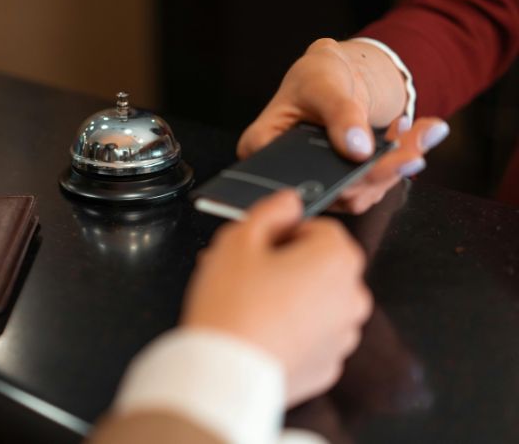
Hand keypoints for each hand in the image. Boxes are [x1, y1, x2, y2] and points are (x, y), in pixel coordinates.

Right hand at [182, 190, 371, 406]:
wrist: (224, 373)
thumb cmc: (232, 308)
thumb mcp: (238, 239)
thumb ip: (270, 210)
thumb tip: (289, 202)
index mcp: (337, 259)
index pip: (318, 227)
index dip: (283, 231)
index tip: (258, 244)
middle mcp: (351, 297)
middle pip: (318, 265)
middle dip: (283, 264)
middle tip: (244, 272)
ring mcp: (342, 336)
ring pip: (315, 301)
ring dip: (288, 296)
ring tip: (246, 303)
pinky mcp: (327, 365)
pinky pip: (311, 335)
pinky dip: (291, 330)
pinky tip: (258, 329)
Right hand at [237, 38, 449, 213]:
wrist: (336, 76)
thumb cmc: (315, 74)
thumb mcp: (323, 82)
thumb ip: (339, 113)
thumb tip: (358, 148)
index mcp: (262, 147)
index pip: (294, 174)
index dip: (335, 176)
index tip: (373, 163)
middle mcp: (285, 174)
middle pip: (332, 189)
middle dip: (380, 169)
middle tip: (416, 147)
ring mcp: (315, 183)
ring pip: (359, 193)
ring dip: (396, 166)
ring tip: (420, 131)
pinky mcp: (342, 186)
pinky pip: (374, 186)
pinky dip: (399, 163)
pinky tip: (411, 135)